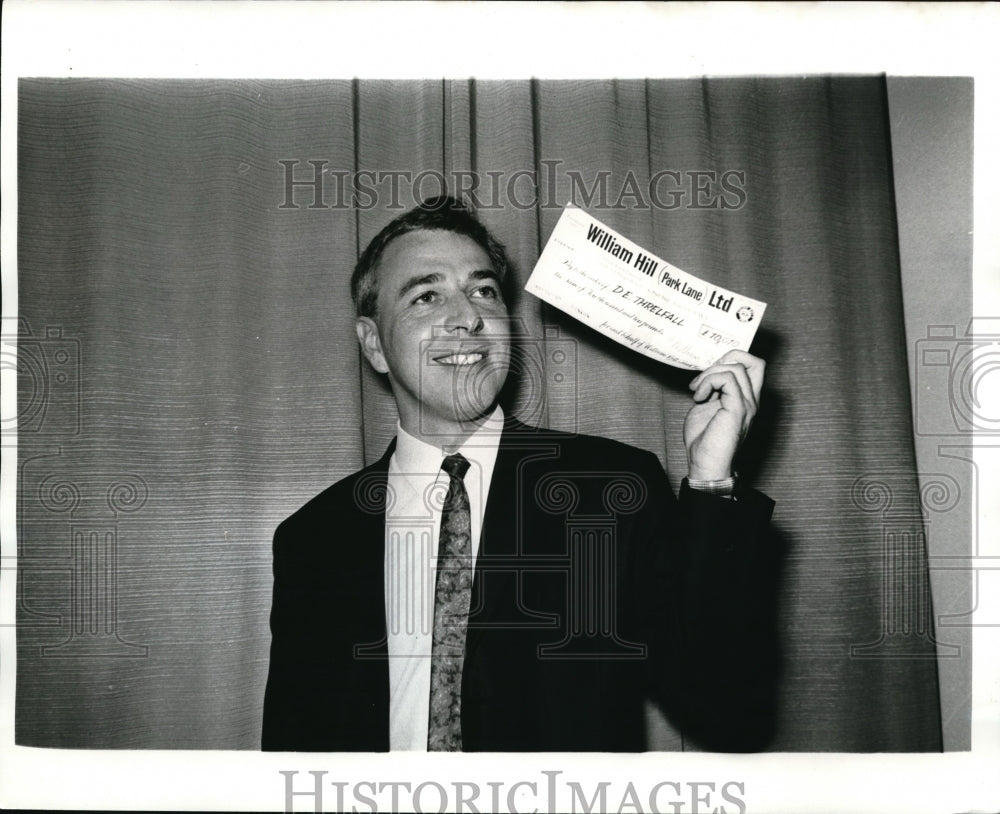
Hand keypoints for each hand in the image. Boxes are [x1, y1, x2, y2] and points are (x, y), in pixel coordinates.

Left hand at [683, 350, 764, 480]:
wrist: (706, 464)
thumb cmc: (704, 440)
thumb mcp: (706, 406)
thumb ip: (712, 389)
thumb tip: (707, 373)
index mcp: (746, 398)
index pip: (752, 366)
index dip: (729, 361)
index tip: (707, 376)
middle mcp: (751, 400)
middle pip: (755, 361)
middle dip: (727, 358)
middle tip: (706, 377)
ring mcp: (747, 404)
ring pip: (736, 367)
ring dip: (710, 374)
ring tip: (697, 391)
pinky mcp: (738, 408)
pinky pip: (727, 379)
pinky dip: (709, 382)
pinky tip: (699, 397)